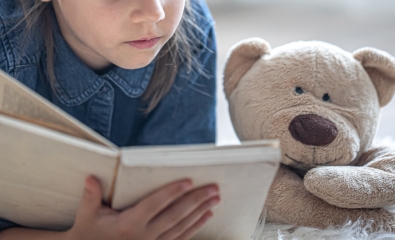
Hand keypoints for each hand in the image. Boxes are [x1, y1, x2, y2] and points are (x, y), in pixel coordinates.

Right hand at [65, 176, 219, 239]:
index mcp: (128, 224)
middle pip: (175, 215)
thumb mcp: (86, 215)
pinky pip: (180, 238)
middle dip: (196, 200)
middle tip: (213, 188)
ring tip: (215, 199)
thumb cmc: (88, 233)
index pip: (155, 204)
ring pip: (181, 226)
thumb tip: (91, 178)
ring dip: (200, 212)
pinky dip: (195, 227)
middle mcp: (143, 236)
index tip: (188, 181)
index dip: (172, 192)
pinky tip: (206, 216)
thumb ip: (91, 196)